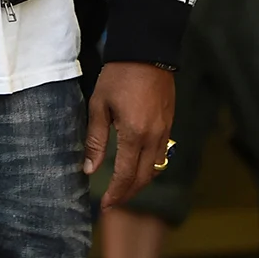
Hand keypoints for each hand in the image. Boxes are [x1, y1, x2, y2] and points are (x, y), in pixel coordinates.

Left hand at [83, 62, 174, 210]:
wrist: (146, 51)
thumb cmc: (118, 75)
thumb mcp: (99, 105)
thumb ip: (95, 139)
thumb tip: (89, 168)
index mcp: (134, 134)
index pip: (125, 175)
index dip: (115, 194)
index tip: (105, 206)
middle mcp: (154, 137)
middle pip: (143, 178)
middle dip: (128, 193)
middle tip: (113, 201)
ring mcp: (165, 131)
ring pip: (155, 168)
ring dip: (140, 181)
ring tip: (124, 187)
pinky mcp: (169, 123)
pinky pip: (162, 154)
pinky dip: (150, 166)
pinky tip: (138, 164)